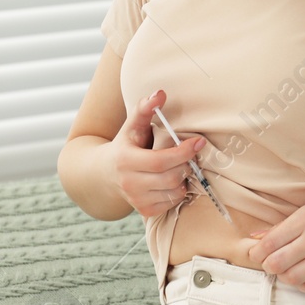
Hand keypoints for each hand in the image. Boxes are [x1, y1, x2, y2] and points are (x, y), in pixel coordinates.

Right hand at [110, 89, 204, 217]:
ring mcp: (137, 200)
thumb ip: (145, 108)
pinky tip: (171, 179)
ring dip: (183, 178)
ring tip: (179, 166)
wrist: (106, 174)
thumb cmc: (125, 145)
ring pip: (175, 191)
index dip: (183, 152)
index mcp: (126, 161)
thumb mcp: (131, 126)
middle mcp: (129, 184)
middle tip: (188, 154)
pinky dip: (177, 190)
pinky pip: (172, 202)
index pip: (161, 161)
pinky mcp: (145, 211)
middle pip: (171, 177)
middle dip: (185, 164)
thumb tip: (160, 93)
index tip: (198, 142)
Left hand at [243, 187, 304, 293]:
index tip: (256, 253)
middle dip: (268, 265)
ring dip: (284, 276)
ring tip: (287, 269)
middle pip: (277, 264)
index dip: (257, 253)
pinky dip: (302, 285)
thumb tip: (256, 237)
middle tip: (270, 262)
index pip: (270, 243)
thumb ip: (283, 225)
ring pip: (292, 278)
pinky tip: (303, 277)